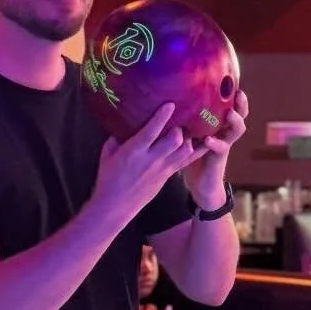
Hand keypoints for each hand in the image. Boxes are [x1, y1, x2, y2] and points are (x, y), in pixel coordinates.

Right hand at [92, 102, 194, 232]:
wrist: (116, 205)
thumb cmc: (108, 177)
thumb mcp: (107, 153)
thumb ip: (117, 137)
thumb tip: (123, 123)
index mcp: (134, 151)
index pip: (151, 131)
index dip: (162, 116)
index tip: (170, 104)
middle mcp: (152, 159)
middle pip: (175, 141)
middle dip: (179, 128)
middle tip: (179, 120)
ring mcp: (163, 169)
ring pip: (185, 152)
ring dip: (189, 139)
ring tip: (190, 128)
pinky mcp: (168, 176)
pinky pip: (185, 162)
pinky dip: (195, 151)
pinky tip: (203, 143)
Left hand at [186, 87, 248, 212]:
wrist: (199, 184)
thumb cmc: (189, 154)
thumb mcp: (187, 132)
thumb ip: (183, 118)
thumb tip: (164, 97)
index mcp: (217, 125)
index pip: (229, 106)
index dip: (233, 94)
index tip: (232, 81)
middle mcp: (224, 132)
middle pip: (240, 115)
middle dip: (241, 104)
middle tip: (238, 94)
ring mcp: (224, 145)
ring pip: (237, 130)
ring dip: (235, 121)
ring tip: (229, 114)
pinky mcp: (218, 158)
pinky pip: (221, 149)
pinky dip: (216, 143)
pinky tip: (209, 140)